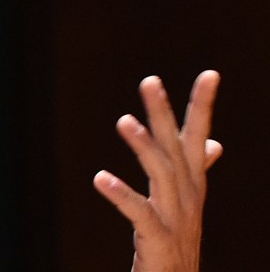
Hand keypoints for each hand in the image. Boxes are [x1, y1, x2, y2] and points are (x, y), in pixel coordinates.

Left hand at [94, 71, 222, 271]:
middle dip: (164, 113)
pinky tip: (99, 178)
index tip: (211, 74)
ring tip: (124, 120)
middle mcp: (188, 194)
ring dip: (145, 146)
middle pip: (175, 147)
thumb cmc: (179, 239)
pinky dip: (121, 194)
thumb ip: (197, 169)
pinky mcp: (159, 238)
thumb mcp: (190, 200)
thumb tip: (213, 143)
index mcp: (192, 182)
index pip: (198, 136)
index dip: (203, 105)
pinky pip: (139, 213)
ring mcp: (176, 217)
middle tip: (150, 80)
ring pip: (162, 174)